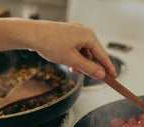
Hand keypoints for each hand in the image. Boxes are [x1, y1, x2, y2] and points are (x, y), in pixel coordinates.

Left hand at [0, 18, 116, 79]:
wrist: (30, 34)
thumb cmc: (50, 43)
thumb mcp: (72, 60)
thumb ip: (89, 68)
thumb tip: (101, 75)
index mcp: (88, 35)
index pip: (103, 55)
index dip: (108, 68)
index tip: (113, 77)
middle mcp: (84, 32)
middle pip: (93, 54)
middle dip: (88, 66)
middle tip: (81, 74)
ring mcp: (75, 32)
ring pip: (83, 52)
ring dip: (79, 62)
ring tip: (70, 67)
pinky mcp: (67, 34)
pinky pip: (76, 48)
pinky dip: (73, 57)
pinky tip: (66, 60)